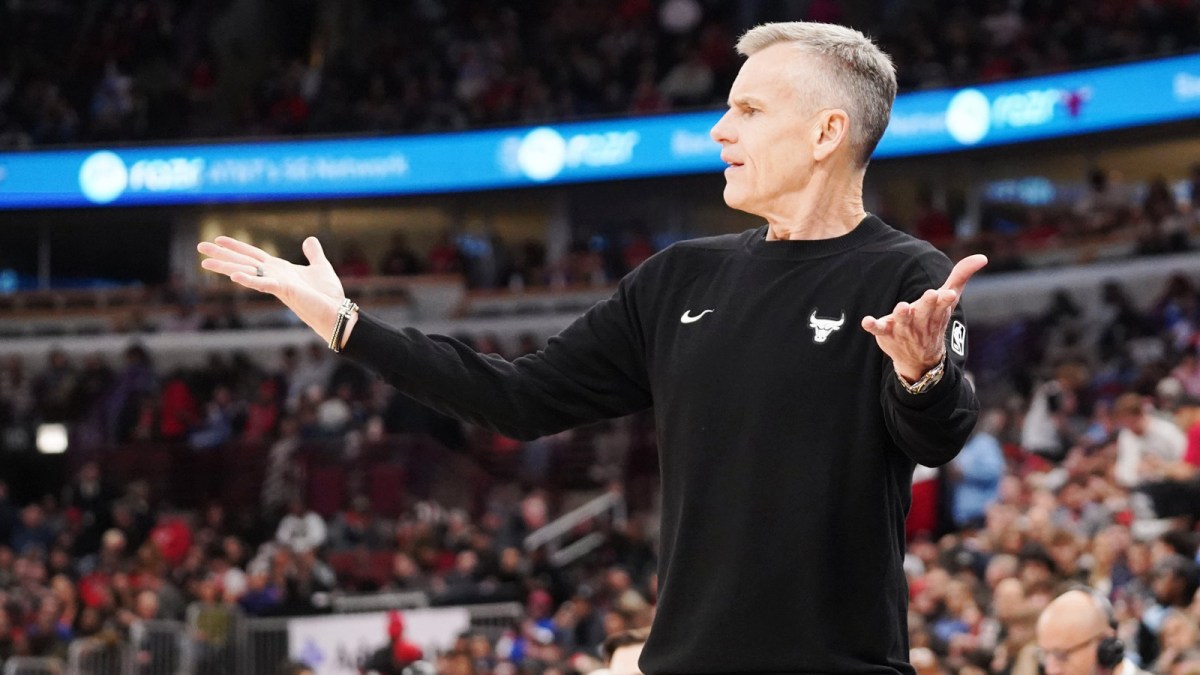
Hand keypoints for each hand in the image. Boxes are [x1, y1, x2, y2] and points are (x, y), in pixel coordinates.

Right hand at [197, 235, 346, 341]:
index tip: (218, 239)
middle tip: (199, 247)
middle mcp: (274, 275)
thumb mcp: (321, 267)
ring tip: (204, 262)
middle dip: (222, 255)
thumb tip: (310, 240)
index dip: (237, 246)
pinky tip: (235, 275)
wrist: (337, 312)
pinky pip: (264, 283)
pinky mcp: (285, 290)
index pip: (254, 255)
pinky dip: (250, 279)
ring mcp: (277, 283)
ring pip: (246, 272)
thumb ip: (313, 253)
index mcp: (280, 269)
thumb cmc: (328, 294)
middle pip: (243, 261)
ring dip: (226, 266)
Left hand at [861, 254, 987, 380]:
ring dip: (902, 315)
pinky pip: (879, 329)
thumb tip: (982, 257)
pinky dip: (873, 326)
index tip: (949, 294)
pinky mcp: (886, 332)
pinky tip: (866, 321)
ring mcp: (904, 328)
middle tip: (931, 294)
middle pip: (925, 312)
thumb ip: (961, 275)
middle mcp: (921, 320)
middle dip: (928, 304)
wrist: (920, 358)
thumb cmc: (935, 319)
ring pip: (903, 321)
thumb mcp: (949, 298)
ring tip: (902, 307)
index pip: (943, 304)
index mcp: (937, 311)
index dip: (946, 299)